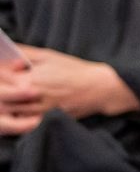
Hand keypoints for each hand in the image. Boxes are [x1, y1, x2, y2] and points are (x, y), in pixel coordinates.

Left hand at [0, 46, 139, 132]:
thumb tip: (9, 51)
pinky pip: (21, 120)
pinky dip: (16, 114)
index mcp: (27, 79)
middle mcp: (28, 98)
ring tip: (12, 94)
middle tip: (4, 83)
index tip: (2, 69)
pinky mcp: (42, 120)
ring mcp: (35, 111)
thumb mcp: (50, 56)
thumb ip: (26, 53)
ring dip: (6, 102)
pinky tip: (20, 106)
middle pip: (1, 96)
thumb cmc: (75, 70)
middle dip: (0, 89)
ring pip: (8, 110)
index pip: (0, 77)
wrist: (97, 88)